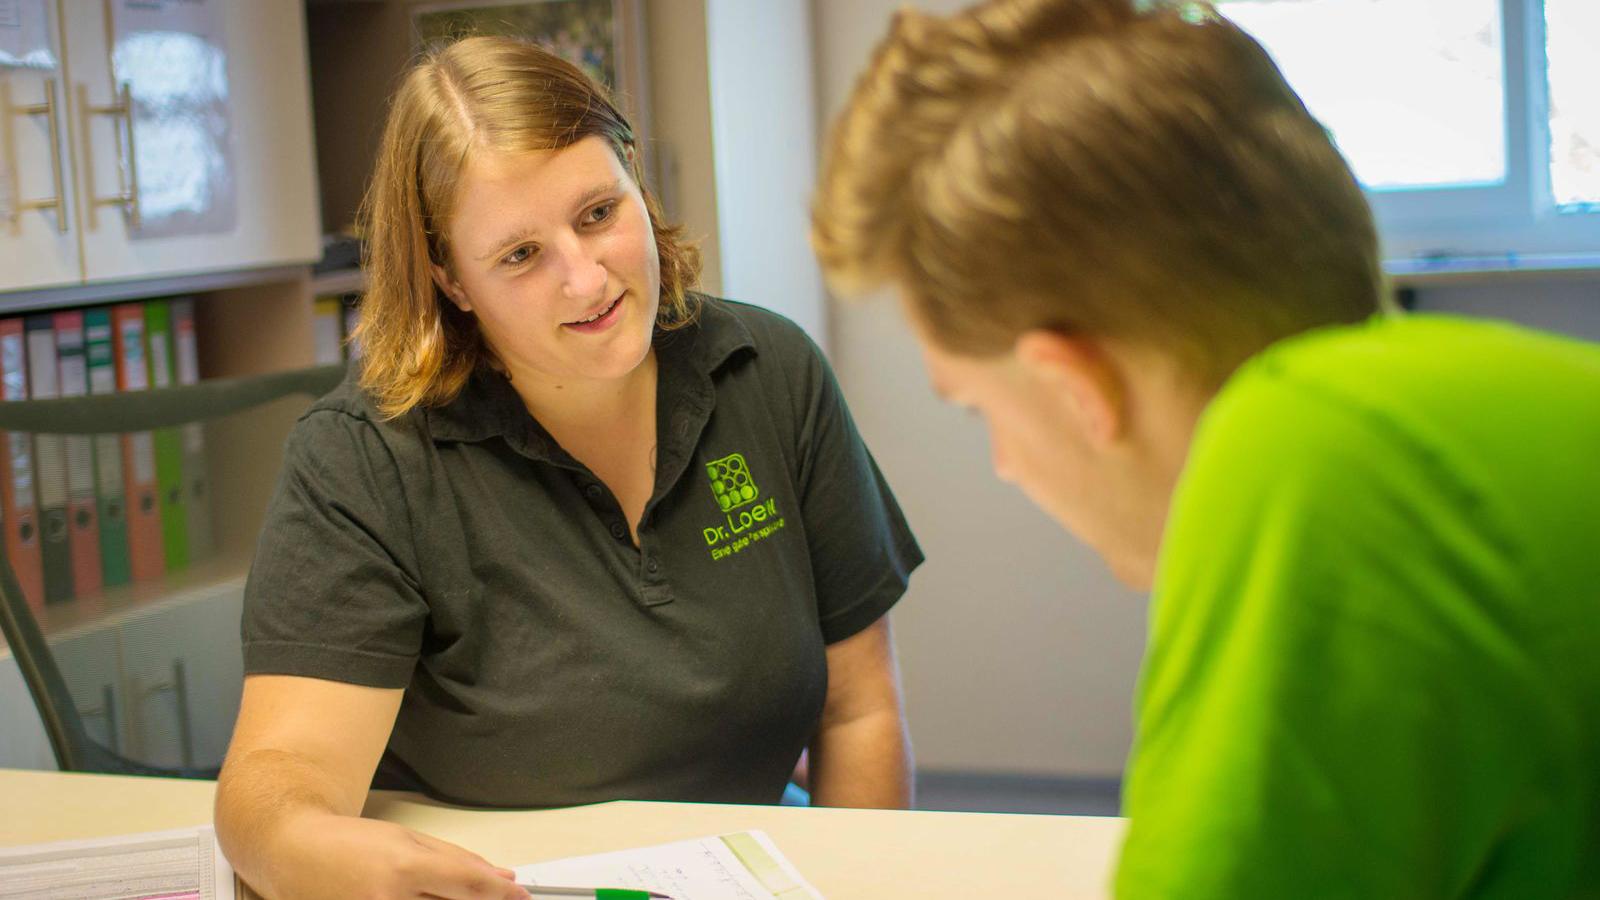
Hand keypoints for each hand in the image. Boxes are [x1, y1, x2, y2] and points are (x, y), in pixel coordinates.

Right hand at [257, 811, 525, 899]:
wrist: (291, 851)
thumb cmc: (348, 842)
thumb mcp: (408, 837)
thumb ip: (458, 860)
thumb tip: (501, 877)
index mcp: (404, 867)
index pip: (469, 885)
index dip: (501, 894)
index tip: (520, 896)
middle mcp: (387, 899)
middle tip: (494, 898)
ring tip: (437, 892)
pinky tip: (420, 899)